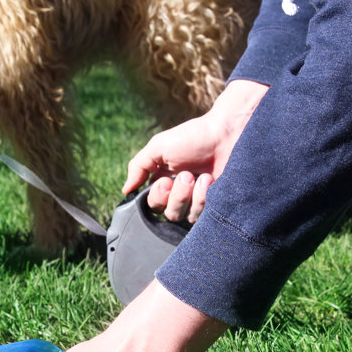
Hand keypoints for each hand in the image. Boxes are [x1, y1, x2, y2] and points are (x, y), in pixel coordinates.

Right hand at [124, 79, 267, 222]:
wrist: (225, 134)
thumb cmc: (192, 137)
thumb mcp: (158, 147)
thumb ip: (138, 167)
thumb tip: (125, 190)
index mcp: (163, 181)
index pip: (152, 205)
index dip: (158, 197)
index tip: (165, 180)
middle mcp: (179, 193)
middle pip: (169, 214)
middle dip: (177, 195)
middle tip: (187, 175)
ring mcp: (198, 200)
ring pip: (186, 216)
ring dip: (192, 195)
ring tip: (202, 175)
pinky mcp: (214, 204)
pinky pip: (203, 215)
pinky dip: (205, 197)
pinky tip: (211, 180)